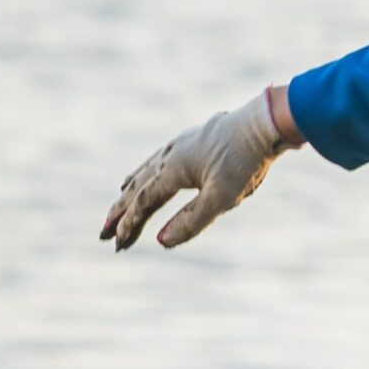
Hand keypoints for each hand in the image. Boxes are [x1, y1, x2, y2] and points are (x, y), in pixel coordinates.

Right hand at [100, 87, 300, 249]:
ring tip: (117, 204)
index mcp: (173, 170)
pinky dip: (147, 171)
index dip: (129, 224)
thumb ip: (191, 221)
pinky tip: (152, 172)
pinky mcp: (193, 140)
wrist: (265, 123)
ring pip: (146, 171)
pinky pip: (159, 159)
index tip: (118, 245)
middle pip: (137, 187)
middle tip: (102, 233)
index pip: (144, 203)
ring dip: (129, 191)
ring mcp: (180, 145)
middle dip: (119, 212)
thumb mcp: (222, 198)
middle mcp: (170, 155)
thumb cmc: (246, 161)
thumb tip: (161, 241)